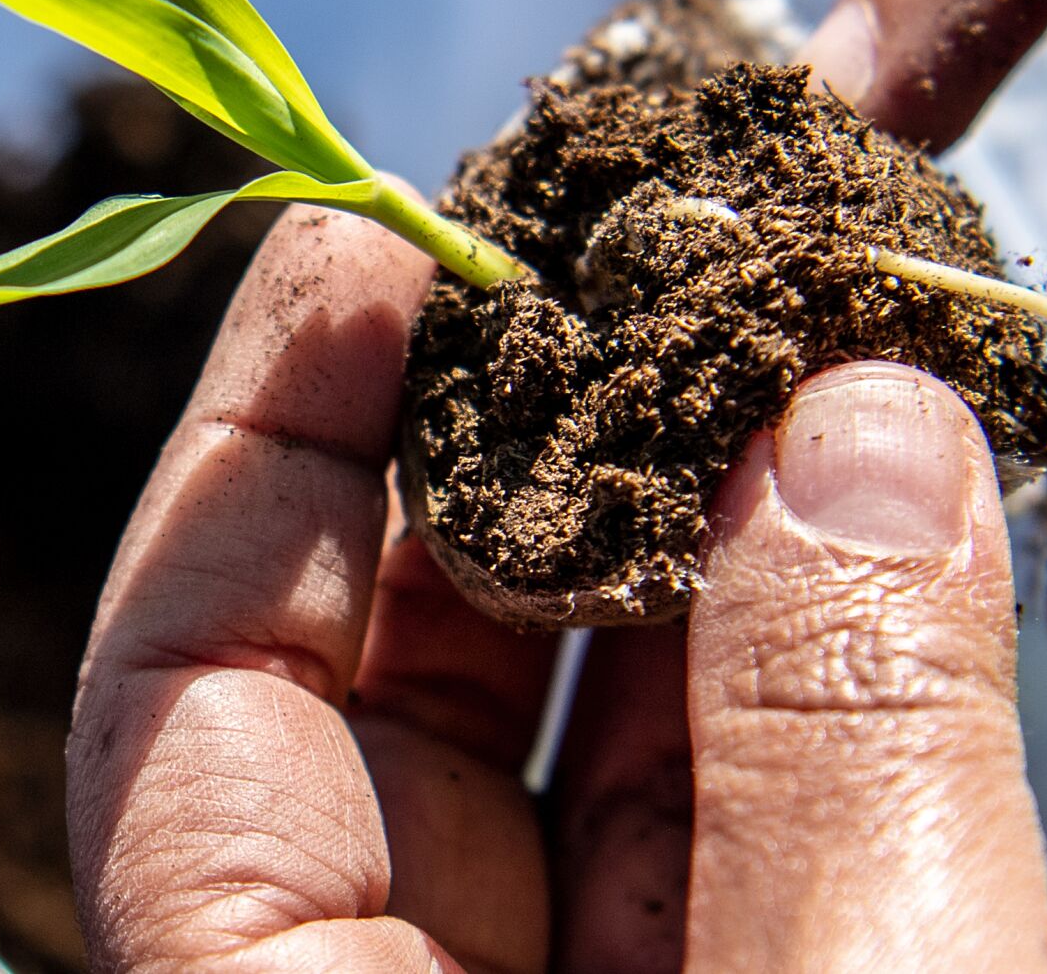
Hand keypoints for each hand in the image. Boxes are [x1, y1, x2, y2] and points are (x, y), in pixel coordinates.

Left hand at [66, 203, 1046, 971]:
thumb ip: (840, 741)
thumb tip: (856, 423)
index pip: (187, 693)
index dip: (259, 443)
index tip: (369, 244)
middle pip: (385, 678)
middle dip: (500, 444)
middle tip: (601, 243)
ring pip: (576, 729)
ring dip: (671, 522)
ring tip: (759, 329)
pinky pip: (725, 803)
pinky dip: (787, 648)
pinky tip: (859, 497)